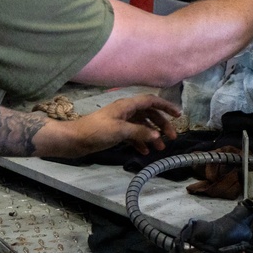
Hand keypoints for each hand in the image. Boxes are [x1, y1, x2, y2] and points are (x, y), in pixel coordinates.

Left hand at [49, 94, 180, 158]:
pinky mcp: (115, 132)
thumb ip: (140, 131)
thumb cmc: (96, 132)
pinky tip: (145, 151)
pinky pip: (133, 134)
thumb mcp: (120, 131)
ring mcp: (121, 121)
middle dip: (161, 124)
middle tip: (171, 137)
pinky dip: (140, 141)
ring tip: (160, 148)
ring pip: (142, 125)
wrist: (74, 140)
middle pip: (149, 114)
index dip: (166, 106)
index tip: (178, 115)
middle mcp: (126, 111)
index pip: (151, 101)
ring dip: (152, 135)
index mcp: (127, 105)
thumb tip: (157, 135)